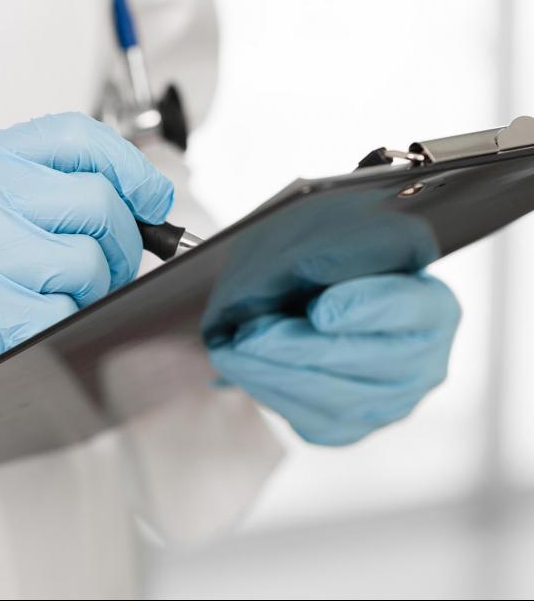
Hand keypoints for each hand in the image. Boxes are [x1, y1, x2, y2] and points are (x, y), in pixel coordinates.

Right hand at [0, 113, 172, 461]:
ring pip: (84, 264)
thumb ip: (47, 196)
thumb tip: (137, 208)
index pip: (76, 139)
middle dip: (116, 247)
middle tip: (96, 270)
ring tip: (48, 301)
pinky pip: (59, 315)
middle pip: (95, 205)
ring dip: (86, 294)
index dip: (130, 169)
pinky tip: (26, 326)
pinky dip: (61, 327)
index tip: (150, 201)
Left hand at [207, 273, 460, 444]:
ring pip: (338, 401)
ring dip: (274, 374)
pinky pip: (313, 421)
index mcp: (432, 306)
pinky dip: (271, 393)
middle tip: (249, 334)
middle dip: (300, 349)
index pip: (406, 309)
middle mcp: (424, 363)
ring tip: (231, 350)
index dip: (363, 309)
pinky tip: (241, 370)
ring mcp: (391, 403)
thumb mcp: (330, 236)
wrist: (304, 297)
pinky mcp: (352, 428)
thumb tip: (306, 269)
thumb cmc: (324, 262)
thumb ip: (330, 249)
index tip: (319, 309)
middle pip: (367, 362)